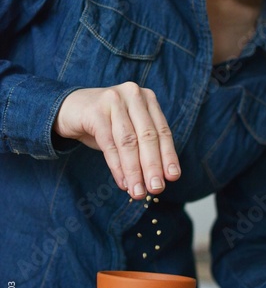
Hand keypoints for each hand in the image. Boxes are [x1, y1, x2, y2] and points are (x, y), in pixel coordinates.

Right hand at [53, 83, 180, 198]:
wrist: (70, 110)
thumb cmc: (105, 124)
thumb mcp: (128, 132)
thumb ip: (143, 149)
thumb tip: (157, 180)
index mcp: (147, 99)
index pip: (162, 131)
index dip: (168, 156)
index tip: (173, 177)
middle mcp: (133, 95)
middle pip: (148, 136)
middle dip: (153, 166)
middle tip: (157, 189)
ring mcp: (114, 100)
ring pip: (129, 141)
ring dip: (134, 170)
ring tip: (138, 192)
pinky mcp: (95, 111)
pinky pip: (109, 143)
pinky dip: (117, 166)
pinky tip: (122, 182)